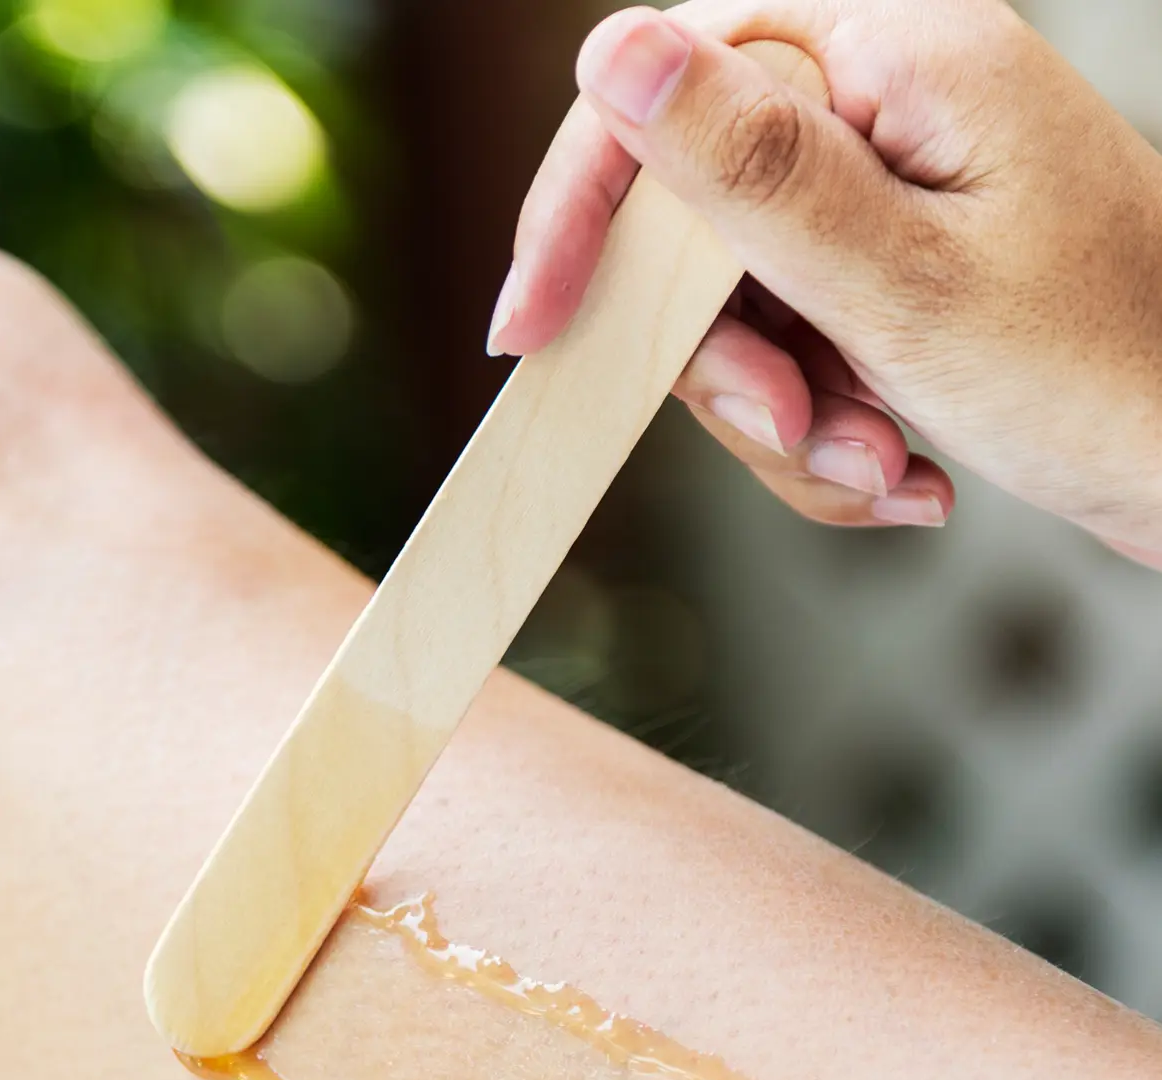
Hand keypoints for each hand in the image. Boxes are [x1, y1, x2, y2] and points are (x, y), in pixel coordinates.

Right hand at [488, 0, 1161, 557]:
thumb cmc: (1102, 374)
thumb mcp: (902, 282)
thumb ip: (749, 170)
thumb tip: (615, 51)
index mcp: (896, 56)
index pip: (670, 88)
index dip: (583, 212)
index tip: (534, 331)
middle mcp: (886, 107)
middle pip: (694, 225)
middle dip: (730, 362)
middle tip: (802, 428)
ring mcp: (889, 196)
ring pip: (738, 314)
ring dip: (790, 422)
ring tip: (882, 466)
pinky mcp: (893, 274)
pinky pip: (792, 358)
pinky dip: (827, 436)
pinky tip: (905, 471)